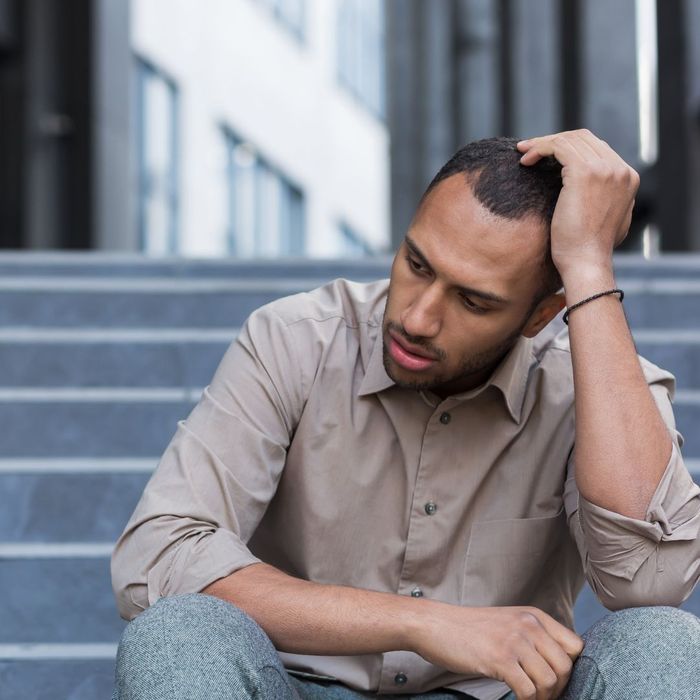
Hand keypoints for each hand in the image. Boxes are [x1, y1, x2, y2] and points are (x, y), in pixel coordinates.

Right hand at [413, 603, 584, 699]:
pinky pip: (529, 691)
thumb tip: (558, 667)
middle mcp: (528, 625)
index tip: (555, 679)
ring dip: (542, 698)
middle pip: (566, 666)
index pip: (575, 645)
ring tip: (528, 698)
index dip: (570, 668)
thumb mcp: (507, 622)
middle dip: (558, 689)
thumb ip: (532, 636)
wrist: (435, 624)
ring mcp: (514, 641)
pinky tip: (515, 697)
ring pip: (550, 682)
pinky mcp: (500, 659)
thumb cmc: (469, 629)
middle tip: (542, 695)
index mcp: (533, 615)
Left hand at [516, 129, 639, 277]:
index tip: (544, 157)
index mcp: (627, 177)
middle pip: (583, 138)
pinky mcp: (585, 172)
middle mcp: (620, 169)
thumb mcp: (606, 219)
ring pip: (569, 139)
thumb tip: (590, 191)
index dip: (567, 147)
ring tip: (523, 154)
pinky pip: (558, 147)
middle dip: (554, 141)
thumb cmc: (587, 250)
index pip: (596, 147)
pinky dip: (540, 148)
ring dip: (543, 144)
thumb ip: (605, 198)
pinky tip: (526, 161)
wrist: (585, 263)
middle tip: (529, 151)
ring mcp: (605, 169)